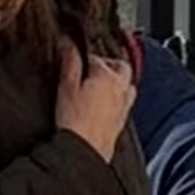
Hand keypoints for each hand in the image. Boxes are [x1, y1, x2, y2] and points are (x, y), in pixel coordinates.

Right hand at [58, 35, 136, 160]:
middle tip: (91, 66)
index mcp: (107, 75)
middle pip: (120, 66)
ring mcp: (124, 104)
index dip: (83, 56)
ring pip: (128, 82)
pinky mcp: (123, 119)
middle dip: (108, 62)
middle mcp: (121, 87)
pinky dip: (120, 95)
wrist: (85, 152)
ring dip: (118, 78)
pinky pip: (127, 100)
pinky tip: (109, 101)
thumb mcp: (66, 87)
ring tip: (102, 81)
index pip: (97, 57)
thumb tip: (68, 42)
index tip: (73, 57)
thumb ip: (69, 62)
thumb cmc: (74, 121)